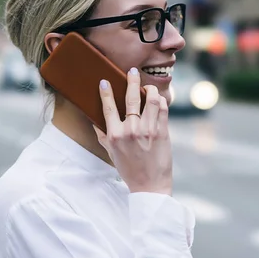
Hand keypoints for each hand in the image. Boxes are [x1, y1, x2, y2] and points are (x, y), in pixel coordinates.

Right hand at [93, 67, 172, 195]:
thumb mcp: (111, 154)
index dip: (106, 93)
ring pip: (151, 100)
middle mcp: (130, 131)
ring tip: (148, 87)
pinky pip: (163, 109)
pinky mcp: (162, 132)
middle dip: (131, 81)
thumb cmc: (129, 170)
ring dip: (150, 89)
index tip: (105, 81)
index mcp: (115, 135)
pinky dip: (161, 101)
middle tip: (132, 71)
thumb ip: (103, 137)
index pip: (108, 108)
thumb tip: (95, 123)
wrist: (149, 186)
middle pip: (131, 98)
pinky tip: (158, 100)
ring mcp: (148, 130)